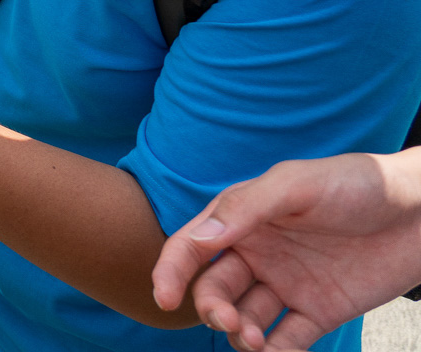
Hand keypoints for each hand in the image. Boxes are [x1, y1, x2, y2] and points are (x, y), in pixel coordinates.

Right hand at [151, 152, 420, 350]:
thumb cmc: (356, 183)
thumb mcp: (296, 184)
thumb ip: (245, 209)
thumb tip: (198, 239)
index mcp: (242, 220)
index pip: (192, 248)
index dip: (171, 272)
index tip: (164, 298)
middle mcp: (258, 254)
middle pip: (216, 290)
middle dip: (213, 310)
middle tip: (230, 322)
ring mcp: (287, 285)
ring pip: (246, 319)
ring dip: (241, 335)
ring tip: (255, 342)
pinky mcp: (319, 312)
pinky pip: (288, 339)